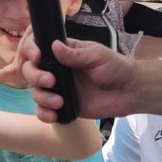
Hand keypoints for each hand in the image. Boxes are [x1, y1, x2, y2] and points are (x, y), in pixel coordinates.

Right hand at [0, 31, 136, 121]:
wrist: (130, 91)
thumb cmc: (116, 68)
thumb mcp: (98, 56)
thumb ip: (76, 54)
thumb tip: (54, 46)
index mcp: (64, 53)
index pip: (39, 48)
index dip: (32, 51)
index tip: (37, 56)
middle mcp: (58, 70)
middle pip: (31, 71)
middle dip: (35, 76)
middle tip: (50, 81)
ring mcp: (59, 88)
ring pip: (36, 91)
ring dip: (42, 97)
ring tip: (59, 102)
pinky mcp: (64, 106)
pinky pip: (45, 110)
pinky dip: (44, 114)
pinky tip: (53, 115)